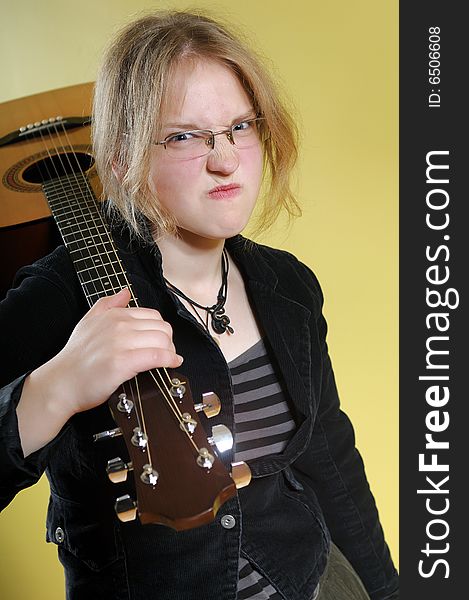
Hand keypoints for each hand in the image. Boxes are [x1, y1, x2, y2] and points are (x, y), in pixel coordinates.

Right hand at [54, 288, 182, 414]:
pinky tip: (171, 364)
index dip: (161, 330)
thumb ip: (107, 304)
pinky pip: (157, 356)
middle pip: (162, 328)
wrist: (61, 383)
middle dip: (169, 341)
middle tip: (166, 353)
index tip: (161, 341)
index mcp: (113, 315)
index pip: (153, 316)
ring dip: (171, 352)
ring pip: (163, 341)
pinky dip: (169, 360)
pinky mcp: (123, 362)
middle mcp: (118, 326)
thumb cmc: (75, 358)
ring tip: (167, 360)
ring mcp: (121, 343)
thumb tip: (125, 292)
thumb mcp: (87, 321)